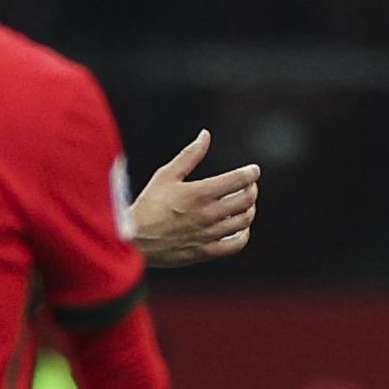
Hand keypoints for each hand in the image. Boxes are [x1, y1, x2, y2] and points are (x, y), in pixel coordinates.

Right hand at [129, 130, 261, 268]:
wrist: (134, 240)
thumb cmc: (148, 205)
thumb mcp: (166, 175)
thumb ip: (189, 155)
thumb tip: (205, 136)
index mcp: (200, 193)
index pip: (238, 180)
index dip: (251, 173)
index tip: (253, 170)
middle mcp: (208, 214)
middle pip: (246, 200)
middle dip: (251, 190)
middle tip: (248, 186)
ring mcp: (209, 234)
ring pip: (244, 221)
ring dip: (249, 210)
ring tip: (245, 204)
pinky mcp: (206, 252)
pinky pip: (236, 245)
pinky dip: (243, 235)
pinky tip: (240, 228)